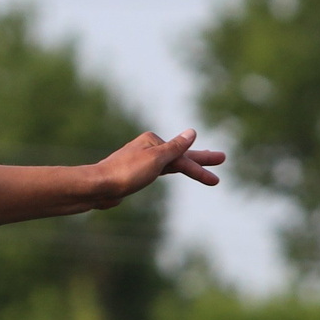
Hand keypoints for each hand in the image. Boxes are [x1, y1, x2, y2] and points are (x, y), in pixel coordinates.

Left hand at [88, 129, 224, 204]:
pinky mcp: (134, 174)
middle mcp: (148, 148)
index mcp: (153, 141)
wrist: (98, 187)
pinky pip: (159, 171)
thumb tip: (192, 132)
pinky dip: (170, 170)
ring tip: (202, 168)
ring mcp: (141, 161)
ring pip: (170, 164)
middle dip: (201, 160)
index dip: (201, 168)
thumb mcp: (156, 159)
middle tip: (222, 159)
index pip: (182, 157)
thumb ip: (176, 147)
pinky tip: (173, 170)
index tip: (216, 180)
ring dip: (187, 166)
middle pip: (180, 156)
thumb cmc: (126, 173)